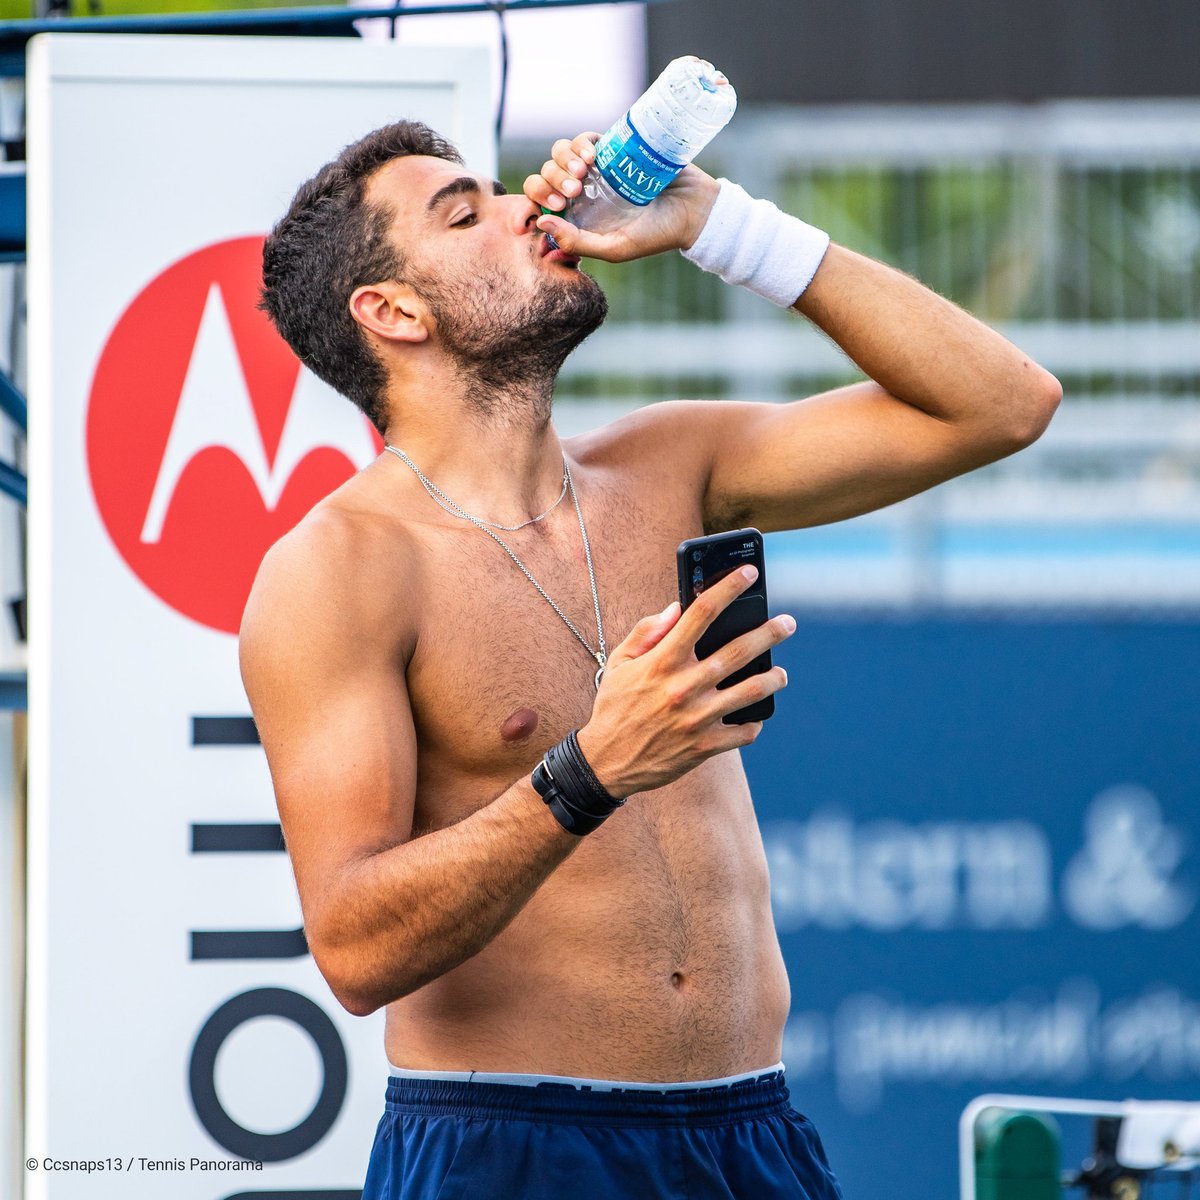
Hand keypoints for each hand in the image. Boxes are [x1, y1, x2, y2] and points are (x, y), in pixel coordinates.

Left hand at [523, 133, 719, 263]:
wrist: (693, 209)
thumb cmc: (656, 235)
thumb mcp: (616, 248)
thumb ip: (578, 242)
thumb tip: (542, 224)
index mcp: (577, 218)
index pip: (540, 202)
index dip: (537, 199)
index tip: (555, 205)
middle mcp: (582, 192)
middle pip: (546, 174)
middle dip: (551, 180)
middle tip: (574, 191)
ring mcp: (596, 169)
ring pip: (560, 153)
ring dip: (563, 160)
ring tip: (584, 172)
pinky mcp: (613, 148)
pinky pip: (584, 139)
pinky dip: (581, 145)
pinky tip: (592, 157)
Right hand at [577, 566, 793, 796]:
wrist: (606, 762)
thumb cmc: (614, 707)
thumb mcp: (619, 663)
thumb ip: (647, 632)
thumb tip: (677, 608)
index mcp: (662, 661)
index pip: (700, 612)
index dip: (728, 587)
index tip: (748, 574)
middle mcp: (683, 686)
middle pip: (738, 650)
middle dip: (769, 633)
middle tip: (787, 624)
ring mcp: (697, 718)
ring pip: (751, 691)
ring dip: (773, 678)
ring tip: (780, 673)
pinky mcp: (704, 747)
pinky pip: (743, 733)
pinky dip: (754, 723)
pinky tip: (754, 715)